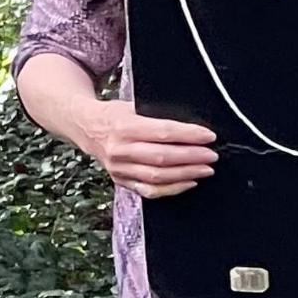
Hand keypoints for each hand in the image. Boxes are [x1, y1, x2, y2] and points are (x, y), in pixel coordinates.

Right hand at [77, 100, 216, 198]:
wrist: (86, 127)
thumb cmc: (114, 114)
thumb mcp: (132, 106)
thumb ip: (156, 116)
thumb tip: (191, 127)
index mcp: (124, 126)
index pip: (163, 132)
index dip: (189, 135)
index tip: (208, 136)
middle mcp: (120, 149)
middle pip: (162, 157)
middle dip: (192, 157)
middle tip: (211, 155)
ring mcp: (119, 168)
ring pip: (157, 177)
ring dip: (186, 174)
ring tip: (205, 169)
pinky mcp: (121, 180)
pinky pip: (149, 191)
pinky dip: (171, 189)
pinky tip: (188, 183)